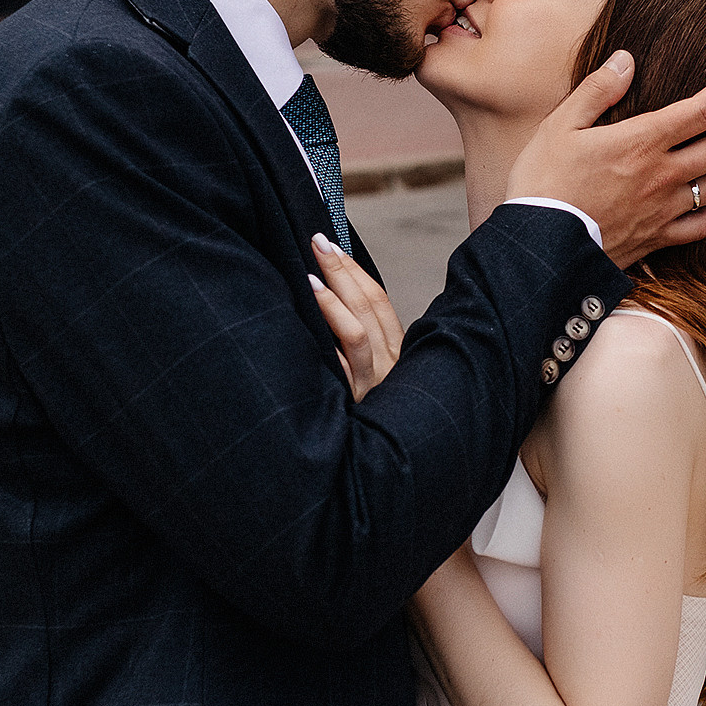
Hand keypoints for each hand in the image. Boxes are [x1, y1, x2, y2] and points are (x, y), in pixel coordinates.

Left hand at [307, 237, 404, 399]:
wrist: (380, 462)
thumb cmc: (371, 411)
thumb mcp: (373, 373)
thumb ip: (358, 339)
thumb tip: (324, 295)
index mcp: (397, 352)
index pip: (378, 302)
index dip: (355, 271)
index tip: (331, 243)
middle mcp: (390, 365)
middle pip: (369, 309)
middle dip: (342, 271)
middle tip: (317, 243)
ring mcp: (372, 385)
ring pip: (358, 335)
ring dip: (333, 302)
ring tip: (310, 277)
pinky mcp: (354, 404)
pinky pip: (342, 370)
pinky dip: (328, 344)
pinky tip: (308, 325)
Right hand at [507, 57, 705, 266]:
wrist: (539, 246)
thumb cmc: (543, 182)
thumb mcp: (560, 125)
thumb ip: (598, 90)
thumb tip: (625, 59)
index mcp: (641, 142)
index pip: (701, 111)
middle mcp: (662, 175)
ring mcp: (665, 209)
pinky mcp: (658, 237)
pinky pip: (705, 224)